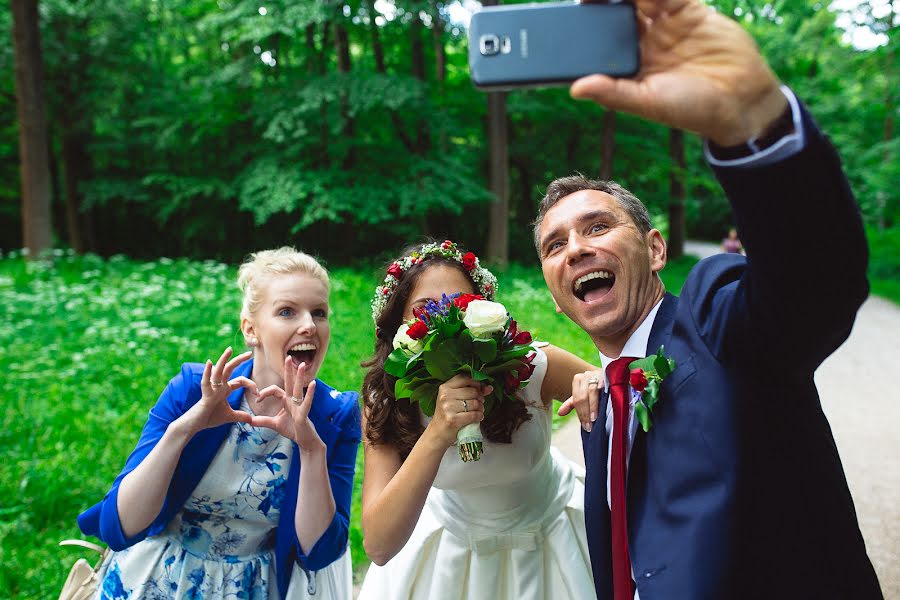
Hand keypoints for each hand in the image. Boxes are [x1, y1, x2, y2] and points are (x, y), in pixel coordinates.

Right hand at [178, 347, 255, 435]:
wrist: (196, 424)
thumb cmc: (211, 418)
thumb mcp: (230, 416)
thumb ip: (240, 416)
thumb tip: (251, 419)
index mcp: (225, 389)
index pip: (241, 380)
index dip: (251, 385)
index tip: (258, 394)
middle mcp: (219, 386)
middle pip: (229, 369)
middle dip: (239, 360)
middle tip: (250, 353)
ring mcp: (212, 389)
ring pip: (218, 371)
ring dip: (223, 360)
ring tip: (229, 350)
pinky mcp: (205, 394)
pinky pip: (205, 382)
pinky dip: (207, 373)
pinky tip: (209, 363)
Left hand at [252, 357, 323, 452]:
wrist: (304, 441)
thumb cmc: (292, 430)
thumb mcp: (274, 425)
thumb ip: (263, 421)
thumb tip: (249, 421)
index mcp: (286, 401)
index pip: (275, 390)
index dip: (265, 393)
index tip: (257, 400)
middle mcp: (294, 401)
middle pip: (289, 383)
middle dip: (288, 370)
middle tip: (288, 356)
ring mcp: (300, 406)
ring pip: (298, 389)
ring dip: (299, 377)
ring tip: (301, 365)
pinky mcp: (304, 414)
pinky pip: (306, 402)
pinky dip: (309, 394)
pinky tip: (312, 384)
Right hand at [425, 375, 489, 448]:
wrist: (437, 433)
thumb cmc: (448, 415)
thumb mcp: (454, 399)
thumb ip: (471, 391)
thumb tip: (489, 388)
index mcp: (445, 387)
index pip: (466, 378)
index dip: (477, 383)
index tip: (481, 390)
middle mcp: (445, 395)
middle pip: (473, 391)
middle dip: (480, 398)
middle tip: (478, 404)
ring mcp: (448, 407)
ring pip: (475, 403)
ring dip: (481, 408)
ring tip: (477, 411)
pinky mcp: (453, 419)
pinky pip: (474, 415)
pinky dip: (479, 416)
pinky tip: (478, 417)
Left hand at [558, 368, 604, 431]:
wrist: (611, 375)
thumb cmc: (595, 387)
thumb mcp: (583, 394)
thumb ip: (571, 403)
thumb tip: (560, 413)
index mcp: (578, 379)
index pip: (577, 399)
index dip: (581, 413)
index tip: (585, 426)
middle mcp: (587, 375)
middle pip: (583, 396)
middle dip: (586, 413)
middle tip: (589, 426)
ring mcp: (598, 374)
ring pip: (593, 391)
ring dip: (593, 407)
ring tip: (594, 419)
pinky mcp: (609, 376)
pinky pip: (606, 387)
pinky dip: (605, 397)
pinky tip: (607, 406)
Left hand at [573, 0, 787, 145]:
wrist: (742, 99)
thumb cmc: (693, 110)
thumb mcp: (649, 102)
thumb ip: (613, 93)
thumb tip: (575, 89)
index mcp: (628, 66)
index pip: (599, 42)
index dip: (586, 26)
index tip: (571, 14)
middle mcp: (643, 43)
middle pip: (615, 13)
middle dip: (601, 2)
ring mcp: (664, 25)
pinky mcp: (688, 10)